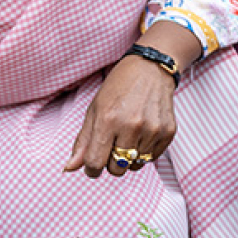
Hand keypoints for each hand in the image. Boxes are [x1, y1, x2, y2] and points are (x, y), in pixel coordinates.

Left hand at [64, 53, 176, 177]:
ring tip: (128, 134)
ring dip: (129, 157)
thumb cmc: (118, 88)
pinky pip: (152, 159)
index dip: (90, 167)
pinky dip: (144, 152)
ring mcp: (152, 130)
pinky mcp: (168, 133)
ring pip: (135, 166)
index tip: (92, 161)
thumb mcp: (94, 110)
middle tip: (112, 143)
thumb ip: (83, 141)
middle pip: (116, 169)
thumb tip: (69, 168)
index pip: (95, 162)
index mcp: (108, 119)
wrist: (150, 68)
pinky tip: (142, 132)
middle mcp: (131, 126)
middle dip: (110, 162)